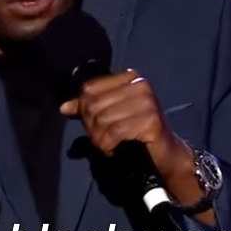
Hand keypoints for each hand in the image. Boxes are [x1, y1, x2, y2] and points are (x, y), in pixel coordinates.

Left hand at [58, 69, 181, 165]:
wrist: (166, 152)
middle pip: (94, 104)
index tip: (90, 124)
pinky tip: (112, 150)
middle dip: (90, 126)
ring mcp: (147, 102)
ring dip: (99, 139)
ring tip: (105, 145)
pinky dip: (108, 145)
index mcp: (130, 78)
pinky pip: (115, 132)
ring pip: (102, 119)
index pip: (90, 88)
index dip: (83, 108)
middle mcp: (140, 85)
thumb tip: (64, 107)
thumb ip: (89, 107)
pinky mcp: (151, 121)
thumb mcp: (112, 114)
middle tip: (98, 139)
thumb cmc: (138, 131)